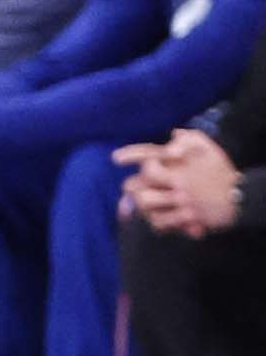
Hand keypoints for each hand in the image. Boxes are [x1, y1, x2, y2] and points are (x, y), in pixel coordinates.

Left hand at [117, 128, 239, 235]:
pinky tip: (155, 217)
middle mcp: (181, 179)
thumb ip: (191, 139)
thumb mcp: (209, 149)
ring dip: (140, 203)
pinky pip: (160, 221)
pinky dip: (154, 221)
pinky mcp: (187, 217)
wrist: (240, 197)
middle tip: (133, 188)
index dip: (132, 154)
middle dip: (134, 183)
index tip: (115, 158)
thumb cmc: (220, 171)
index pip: (153, 153)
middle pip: (144, 178)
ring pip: (146, 201)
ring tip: (143, 203)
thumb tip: (172, 134)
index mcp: (183, 162)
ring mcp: (183, 199)